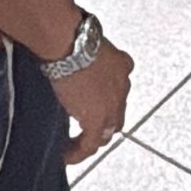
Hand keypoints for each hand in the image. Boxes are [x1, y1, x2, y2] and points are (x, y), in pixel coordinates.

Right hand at [54, 35, 132, 163]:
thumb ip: (87, 50)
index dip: (108, 97)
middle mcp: (123, 86)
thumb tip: (72, 47)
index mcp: (122, 65)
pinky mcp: (97, 120)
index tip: (92, 101)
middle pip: (117, 114)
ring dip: (91, 140)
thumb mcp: (88, 41)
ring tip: (75, 146)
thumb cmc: (74, 34)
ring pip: (107, 132)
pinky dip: (79, 153)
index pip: (119, 87)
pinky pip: (90, 144)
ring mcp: (112, 105)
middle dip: (103, 123)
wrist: (72, 44)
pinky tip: (66, 155)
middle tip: (84, 128)